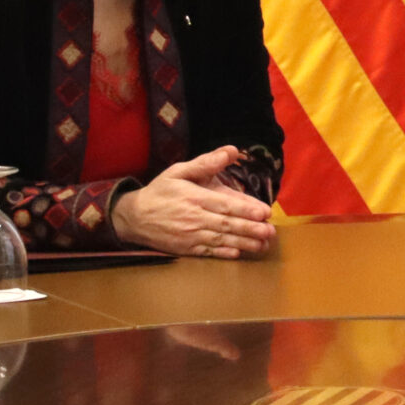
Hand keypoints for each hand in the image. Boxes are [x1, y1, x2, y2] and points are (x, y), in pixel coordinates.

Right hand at [110, 146, 276, 259]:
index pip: (225, 205)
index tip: (265, 212)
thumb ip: (206, 162)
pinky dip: (223, 253)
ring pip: (220, 240)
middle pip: (226, 224)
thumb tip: (232, 150)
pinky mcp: (185, 248)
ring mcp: (189, 235)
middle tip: (270, 232)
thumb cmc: (160, 192)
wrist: (134, 217)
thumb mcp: (179, 171)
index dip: (246, 209)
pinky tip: (238, 254)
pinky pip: (207, 252)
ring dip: (243, 243)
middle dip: (250, 229)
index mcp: (194, 198)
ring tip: (262, 244)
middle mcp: (194, 218)